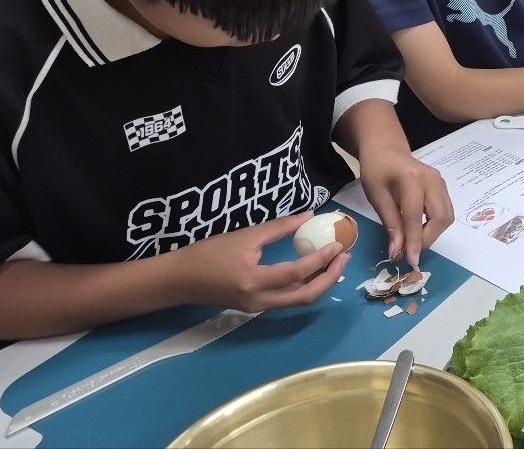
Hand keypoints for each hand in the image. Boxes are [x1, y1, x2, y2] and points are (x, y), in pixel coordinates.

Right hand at [173, 213, 349, 312]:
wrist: (179, 280)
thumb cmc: (207, 254)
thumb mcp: (244, 236)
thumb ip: (278, 228)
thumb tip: (309, 216)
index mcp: (254, 282)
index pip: (297, 273)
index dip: (321, 259)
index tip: (337, 244)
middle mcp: (259, 301)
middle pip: (305, 296)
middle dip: (329, 278)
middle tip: (344, 256)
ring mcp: (258, 307)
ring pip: (298, 299)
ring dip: (320, 282)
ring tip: (335, 261)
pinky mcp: (256, 306)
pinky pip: (287, 297)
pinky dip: (304, 284)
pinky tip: (313, 267)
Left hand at [357, 145, 452, 267]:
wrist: (387, 150)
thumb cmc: (377, 171)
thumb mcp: (377, 197)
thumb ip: (390, 224)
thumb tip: (397, 251)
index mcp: (411, 178)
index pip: (415, 216)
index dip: (414, 240)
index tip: (410, 260)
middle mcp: (433, 180)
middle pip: (440, 217)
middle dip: (427, 238)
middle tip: (410, 249)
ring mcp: (441, 182)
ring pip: (447, 216)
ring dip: (433, 233)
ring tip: (413, 239)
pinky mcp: (444, 188)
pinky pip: (446, 212)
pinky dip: (435, 225)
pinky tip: (420, 228)